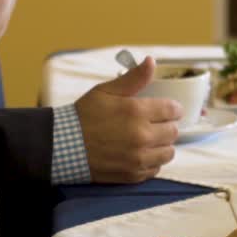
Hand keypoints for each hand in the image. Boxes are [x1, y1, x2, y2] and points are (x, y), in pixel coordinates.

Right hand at [75, 56, 181, 182]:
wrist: (63, 146)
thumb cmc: (84, 116)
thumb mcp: (106, 91)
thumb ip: (133, 78)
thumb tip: (151, 61)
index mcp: (137, 112)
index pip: (173, 110)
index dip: (172, 108)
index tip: (166, 109)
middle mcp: (142, 136)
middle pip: (173, 131)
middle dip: (166, 125)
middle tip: (155, 124)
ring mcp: (138, 158)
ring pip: (168, 152)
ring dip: (162, 145)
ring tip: (149, 140)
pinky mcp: (132, 174)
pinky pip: (155, 169)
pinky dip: (152, 162)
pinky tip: (140, 154)